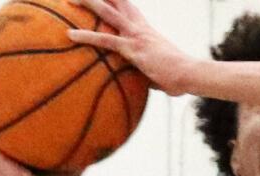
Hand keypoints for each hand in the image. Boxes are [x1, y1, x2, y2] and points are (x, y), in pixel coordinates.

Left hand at [69, 0, 194, 95]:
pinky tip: (70, 34)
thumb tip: (143, 83)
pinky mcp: (132, 49)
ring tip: (69, 0)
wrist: (190, 74)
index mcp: (147, 30)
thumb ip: (147, 73)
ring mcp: (135, 36)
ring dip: (88, 3)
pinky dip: (86, 36)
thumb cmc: (180, 77)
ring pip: (107, 12)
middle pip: (117, 2)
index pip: (128, 7)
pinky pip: (105, 40)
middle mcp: (140, 28)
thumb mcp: (161, 72)